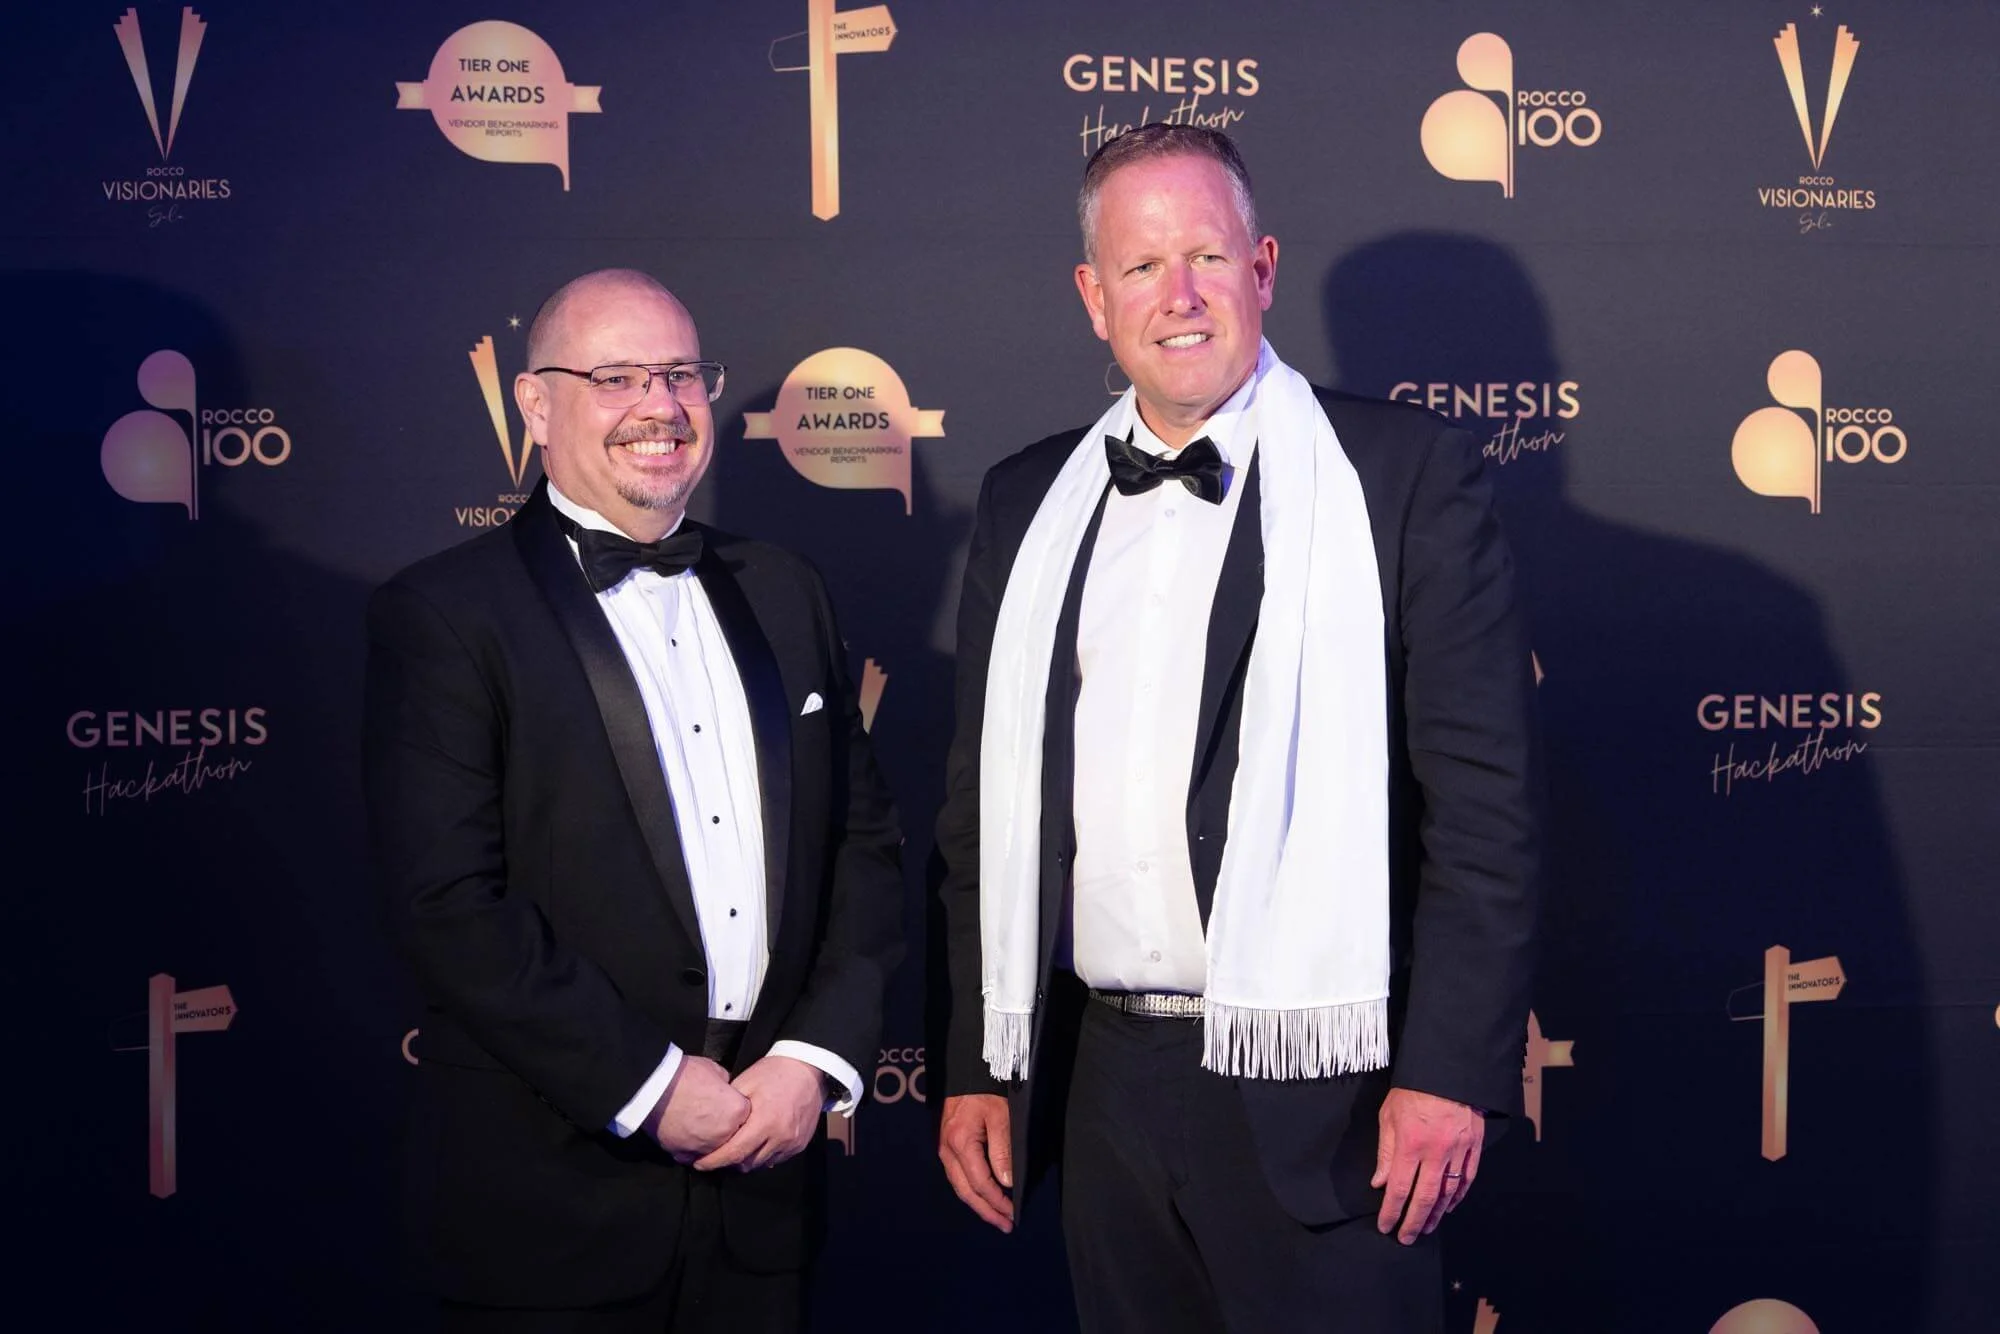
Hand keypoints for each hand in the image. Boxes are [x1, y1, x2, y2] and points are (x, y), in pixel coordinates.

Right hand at [648, 1055, 750, 1159]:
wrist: (654, 1088)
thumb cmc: (685, 1075)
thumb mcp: (714, 1069)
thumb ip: (726, 1083)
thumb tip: (725, 1088)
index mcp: (737, 1111)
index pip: (746, 1114)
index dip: (736, 1108)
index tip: (727, 1103)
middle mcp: (725, 1134)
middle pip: (733, 1135)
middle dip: (726, 1127)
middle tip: (712, 1115)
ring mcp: (705, 1147)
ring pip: (714, 1149)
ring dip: (709, 1140)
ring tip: (698, 1126)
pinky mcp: (684, 1154)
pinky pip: (692, 1155)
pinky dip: (690, 1149)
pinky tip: (685, 1136)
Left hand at [691, 1055, 824, 1172]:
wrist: (808, 1069)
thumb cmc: (774, 1072)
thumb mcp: (746, 1082)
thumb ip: (729, 1108)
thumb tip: (711, 1126)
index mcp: (764, 1121)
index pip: (734, 1152)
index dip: (714, 1161)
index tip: (699, 1163)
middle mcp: (780, 1137)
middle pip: (747, 1163)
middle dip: (728, 1162)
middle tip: (714, 1155)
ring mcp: (793, 1142)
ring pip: (761, 1163)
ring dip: (746, 1159)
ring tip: (735, 1149)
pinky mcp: (800, 1144)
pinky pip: (776, 1159)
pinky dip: (763, 1155)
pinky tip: (755, 1144)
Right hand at [938, 1094, 1014, 1231]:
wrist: (968, 1070)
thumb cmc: (986, 1089)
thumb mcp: (1001, 1116)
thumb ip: (1002, 1150)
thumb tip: (1006, 1182)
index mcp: (960, 1143)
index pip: (980, 1183)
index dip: (997, 1201)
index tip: (1013, 1212)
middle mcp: (947, 1149)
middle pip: (965, 1191)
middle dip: (986, 1211)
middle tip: (1004, 1225)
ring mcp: (944, 1147)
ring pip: (959, 1185)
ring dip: (978, 1203)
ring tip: (995, 1215)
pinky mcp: (947, 1144)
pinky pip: (957, 1174)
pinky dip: (971, 1189)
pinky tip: (982, 1194)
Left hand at [1371, 1088, 1484, 1243]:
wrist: (1448, 1069)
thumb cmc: (1412, 1090)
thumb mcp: (1388, 1115)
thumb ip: (1385, 1151)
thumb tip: (1380, 1182)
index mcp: (1410, 1144)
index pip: (1399, 1188)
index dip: (1392, 1211)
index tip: (1386, 1226)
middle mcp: (1435, 1152)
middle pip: (1425, 1197)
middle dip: (1414, 1221)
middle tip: (1406, 1238)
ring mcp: (1458, 1151)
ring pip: (1448, 1193)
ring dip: (1436, 1214)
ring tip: (1426, 1227)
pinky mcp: (1474, 1146)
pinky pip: (1467, 1179)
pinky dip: (1458, 1197)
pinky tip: (1448, 1207)